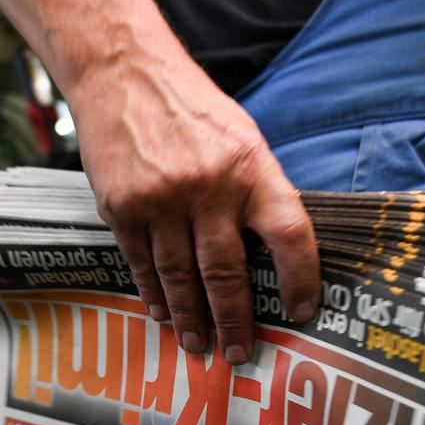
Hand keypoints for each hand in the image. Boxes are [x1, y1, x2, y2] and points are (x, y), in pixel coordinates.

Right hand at [68, 50, 319, 361]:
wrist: (122, 71)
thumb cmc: (192, 110)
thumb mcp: (244, 140)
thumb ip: (260, 192)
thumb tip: (280, 254)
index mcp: (252, 169)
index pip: (289, 235)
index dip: (301, 279)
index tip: (302, 311)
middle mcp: (209, 187)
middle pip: (227, 272)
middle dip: (235, 320)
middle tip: (240, 353)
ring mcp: (162, 200)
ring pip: (181, 277)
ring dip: (192, 318)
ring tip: (201, 344)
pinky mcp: (122, 207)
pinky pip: (142, 264)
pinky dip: (154, 294)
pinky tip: (163, 313)